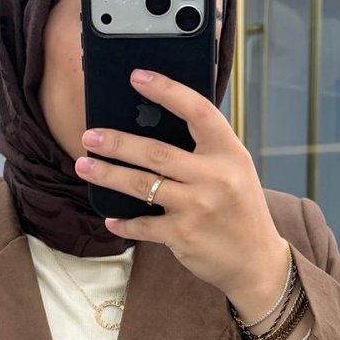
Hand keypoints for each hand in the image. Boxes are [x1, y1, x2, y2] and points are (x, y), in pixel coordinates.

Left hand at [75, 68, 286, 301]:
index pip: (198, 111)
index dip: (167, 91)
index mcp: (229, 152)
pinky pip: (142, 224)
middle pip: (155, 152)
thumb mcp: (235, 170)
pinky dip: (123, 222)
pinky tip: (110, 218)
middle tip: (89, 136)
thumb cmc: (240, 209)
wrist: (256, 261)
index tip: (137, 77)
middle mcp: (215, 176)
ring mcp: (198, 207)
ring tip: (83, 166)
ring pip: (141, 184)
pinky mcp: (183, 235)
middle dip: (116, 142)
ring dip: (107, 174)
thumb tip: (152, 126)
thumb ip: (204, 150)